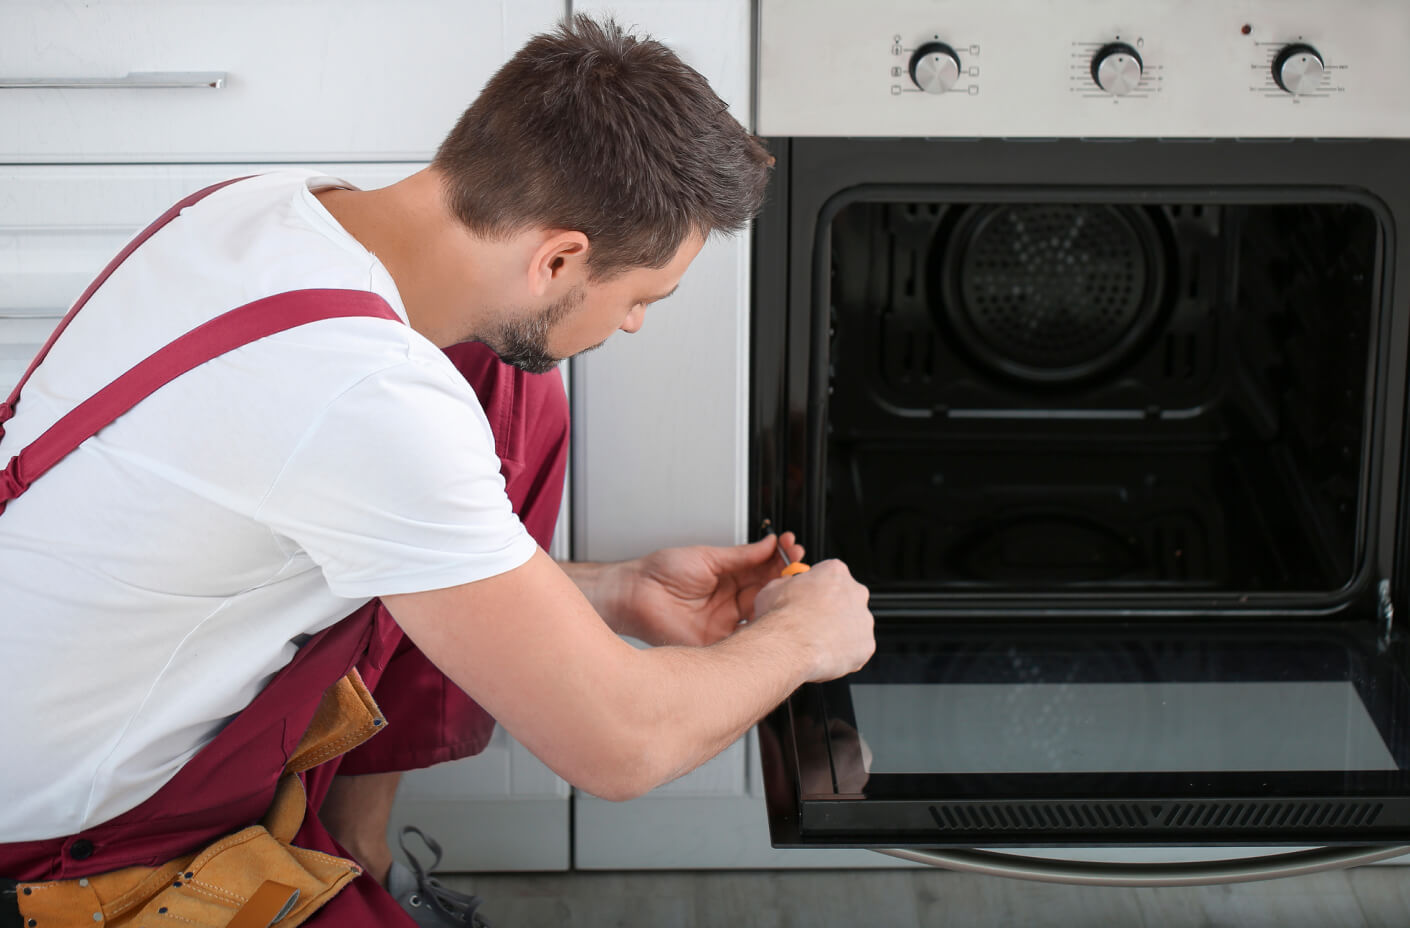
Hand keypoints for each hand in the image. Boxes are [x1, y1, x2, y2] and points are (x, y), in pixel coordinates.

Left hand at [622, 532, 805, 646]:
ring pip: (762, 614)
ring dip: (780, 601)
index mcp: (728, 578)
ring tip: (792, 586)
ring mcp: (726, 622)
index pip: (763, 570)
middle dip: (787, 578)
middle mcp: (731, 601)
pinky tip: (774, 616)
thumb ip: (740, 555)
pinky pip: (745, 639)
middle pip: (768, 591)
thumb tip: (768, 545)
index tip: (793, 549)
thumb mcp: (707, 558)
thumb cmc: (660, 573)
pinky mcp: (718, 641)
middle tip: (799, 564)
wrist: (635, 594)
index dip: (780, 561)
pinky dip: (762, 630)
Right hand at [752, 559, 874, 681]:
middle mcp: (856, 592)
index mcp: (835, 572)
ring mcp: (864, 620)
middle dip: (832, 610)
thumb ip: (788, 584)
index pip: (831, 575)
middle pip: (846, 599)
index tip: (809, 597)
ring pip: (852, 625)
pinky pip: (856, 648)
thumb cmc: (781, 618)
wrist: (788, 646)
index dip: (817, 588)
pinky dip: (843, 652)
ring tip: (815, 641)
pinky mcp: (866, 645)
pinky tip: (824, 654)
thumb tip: (786, 587)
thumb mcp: (773, 587)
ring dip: (838, 632)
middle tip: (812, 622)